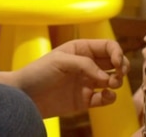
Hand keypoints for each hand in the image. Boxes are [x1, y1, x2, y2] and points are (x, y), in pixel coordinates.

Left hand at [0, 39, 127, 117]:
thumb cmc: (38, 72)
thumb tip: (107, 77)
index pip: (108, 46)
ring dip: (117, 82)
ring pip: (112, 80)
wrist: (24, 96)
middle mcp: (87, 64)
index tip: (117, 63)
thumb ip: (85, 65)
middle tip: (118, 74)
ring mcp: (87, 82)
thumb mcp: (60, 61)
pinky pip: (104, 98)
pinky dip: (110, 98)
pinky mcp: (85, 100)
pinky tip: (106, 96)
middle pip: (114, 62)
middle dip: (121, 67)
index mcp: (81, 49)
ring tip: (111, 85)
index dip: (117, 53)